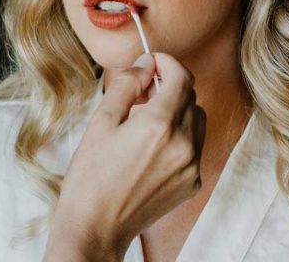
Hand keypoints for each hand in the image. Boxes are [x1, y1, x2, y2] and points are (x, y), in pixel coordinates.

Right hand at [47, 52, 205, 258]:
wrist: (96, 225)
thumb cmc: (92, 174)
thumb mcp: (102, 120)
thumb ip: (128, 84)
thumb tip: (146, 63)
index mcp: (160, 124)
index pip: (181, 77)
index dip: (168, 63)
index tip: (153, 62)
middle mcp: (184, 144)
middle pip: (190, 96)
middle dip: (169, 86)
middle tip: (141, 92)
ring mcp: (192, 166)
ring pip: (197, 119)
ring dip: (177, 110)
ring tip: (147, 120)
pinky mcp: (192, 183)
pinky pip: (195, 146)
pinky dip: (180, 136)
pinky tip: (152, 146)